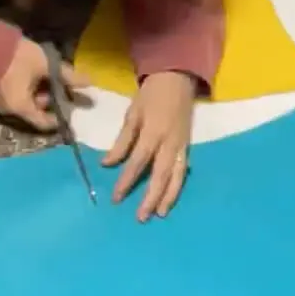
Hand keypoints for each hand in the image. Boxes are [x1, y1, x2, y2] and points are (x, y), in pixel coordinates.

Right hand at [0, 38, 84, 132]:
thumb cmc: (18, 58)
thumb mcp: (47, 66)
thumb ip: (68, 76)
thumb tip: (89, 83)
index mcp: (21, 108)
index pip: (45, 123)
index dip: (60, 116)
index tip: (71, 104)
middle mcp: (11, 110)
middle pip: (37, 111)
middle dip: (52, 99)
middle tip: (62, 85)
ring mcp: (3, 100)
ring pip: (29, 101)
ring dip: (42, 91)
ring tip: (50, 75)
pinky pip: (20, 94)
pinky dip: (32, 87)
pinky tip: (39, 74)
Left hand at [102, 70, 195, 220]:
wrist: (178, 78)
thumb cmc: (151, 95)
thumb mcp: (132, 113)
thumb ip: (122, 140)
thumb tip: (107, 164)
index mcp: (153, 132)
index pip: (138, 162)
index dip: (127, 181)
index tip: (116, 198)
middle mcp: (170, 142)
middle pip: (160, 175)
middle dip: (151, 197)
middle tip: (141, 217)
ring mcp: (181, 145)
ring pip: (176, 176)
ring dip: (168, 197)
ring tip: (161, 214)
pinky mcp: (187, 146)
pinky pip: (183, 170)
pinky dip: (178, 185)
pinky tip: (171, 198)